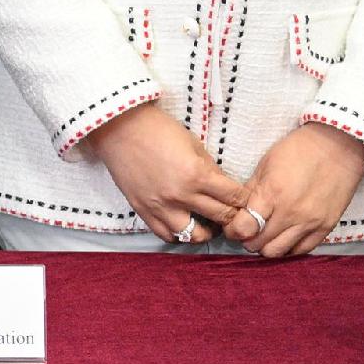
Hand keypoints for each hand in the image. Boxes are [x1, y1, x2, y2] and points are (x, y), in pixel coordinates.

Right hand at [84, 102, 248, 246]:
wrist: (119, 128)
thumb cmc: (157, 129)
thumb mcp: (193, 143)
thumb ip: (210, 169)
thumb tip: (222, 187)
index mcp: (197, 175)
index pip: (233, 197)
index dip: (244, 200)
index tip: (245, 200)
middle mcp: (181, 195)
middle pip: (220, 218)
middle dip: (232, 216)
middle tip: (233, 213)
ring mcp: (161, 206)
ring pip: (194, 235)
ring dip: (207, 231)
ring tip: (208, 223)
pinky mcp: (143, 211)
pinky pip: (166, 235)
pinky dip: (179, 233)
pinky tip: (183, 223)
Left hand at [238, 121, 363, 258]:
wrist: (339, 146)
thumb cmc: (299, 150)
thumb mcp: (266, 164)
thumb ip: (251, 191)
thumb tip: (238, 211)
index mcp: (271, 193)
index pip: (244, 228)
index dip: (233, 230)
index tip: (233, 227)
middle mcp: (290, 213)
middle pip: (259, 244)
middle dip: (248, 239)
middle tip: (249, 230)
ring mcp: (310, 222)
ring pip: (278, 252)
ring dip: (267, 246)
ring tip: (266, 235)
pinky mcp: (326, 227)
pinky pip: (302, 250)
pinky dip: (289, 248)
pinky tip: (285, 238)